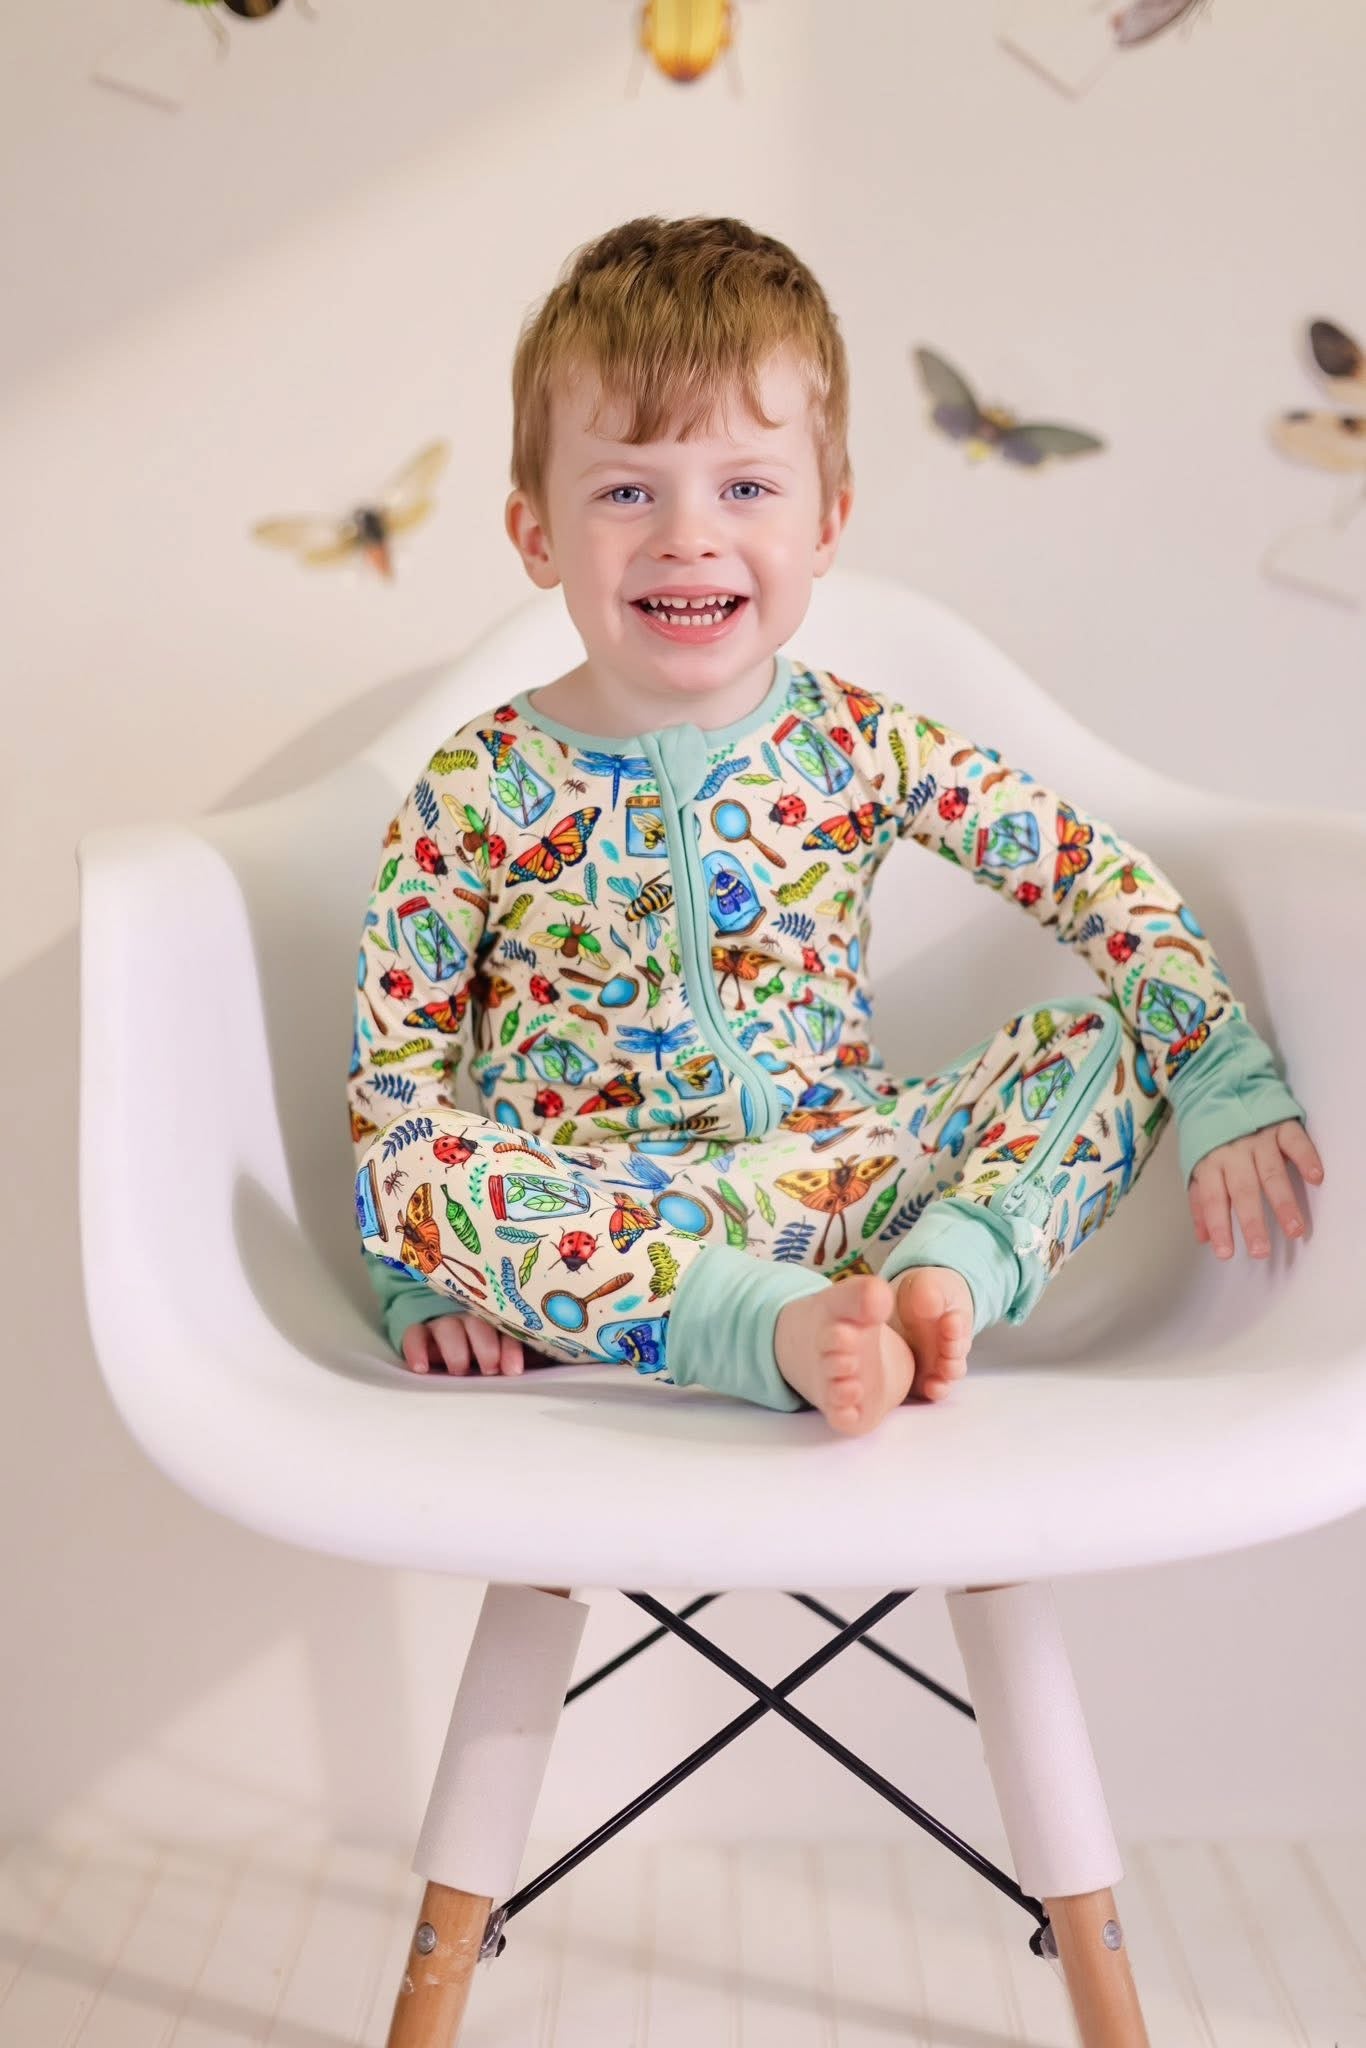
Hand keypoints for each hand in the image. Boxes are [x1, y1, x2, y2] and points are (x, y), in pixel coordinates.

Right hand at [401, 1313, 524, 1376]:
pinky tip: (421, 1368)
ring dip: (455, 1350)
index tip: (513, 1370)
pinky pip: (414, 1335)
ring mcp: (442, 1324)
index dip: (510, 1348)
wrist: (439, 1343)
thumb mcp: (497, 1359)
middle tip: (489, 1370)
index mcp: (494, 1324)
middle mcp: (469, 1319)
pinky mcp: (418, 1333)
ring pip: (448, 1328)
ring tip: (459, 1371)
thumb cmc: (479, 1356)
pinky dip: (416, 1349)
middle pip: (478, 1324)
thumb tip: (519, 1375)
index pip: (505, 1331)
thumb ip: (509, 1362)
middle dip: (486, 1347)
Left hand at [1189, 1118, 1323, 1260]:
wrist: (1218, 1084)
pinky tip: (1315, 1178)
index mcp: (1210, 1162)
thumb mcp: (1195, 1163)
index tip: (1225, 1253)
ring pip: (1271, 1172)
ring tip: (1295, 1229)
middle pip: (1243, 1190)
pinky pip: (1295, 1142)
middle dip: (1252, 1222)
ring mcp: (1258, 1137)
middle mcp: (1234, 1152)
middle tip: (1261, 1250)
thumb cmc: (1209, 1133)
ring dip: (1283, 1202)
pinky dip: (1306, 1158)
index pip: (1213, 1199)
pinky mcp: (1281, 1124)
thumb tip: (1203, 1237)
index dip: (1219, 1226)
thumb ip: (1199, 1201)